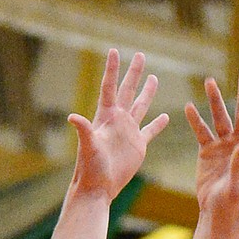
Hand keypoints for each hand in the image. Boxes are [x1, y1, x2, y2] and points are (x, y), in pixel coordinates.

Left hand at [68, 49, 168, 199]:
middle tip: (140, 55)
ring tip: (154, 77)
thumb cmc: (90, 168)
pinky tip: (166, 116)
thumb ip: (83, 130)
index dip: (112, 70)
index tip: (114, 51)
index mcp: (106, 117)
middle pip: (127, 90)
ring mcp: (128, 132)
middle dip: (133, 73)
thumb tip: (72, 117)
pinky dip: (158, 124)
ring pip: (140, 106)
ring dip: (147, 92)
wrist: (98, 187)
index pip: (110, 88)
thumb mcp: (87, 146)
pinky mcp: (138, 146)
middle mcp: (118, 120)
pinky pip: (150, 131)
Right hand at [186, 68, 238, 213]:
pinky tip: (189, 106)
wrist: (216, 211)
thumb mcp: (237, 187)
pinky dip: (195, 120)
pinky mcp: (208, 150)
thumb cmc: (232, 203)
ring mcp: (224, 145)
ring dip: (215, 100)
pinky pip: (201, 131)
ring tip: (209, 82)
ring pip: (220, 118)